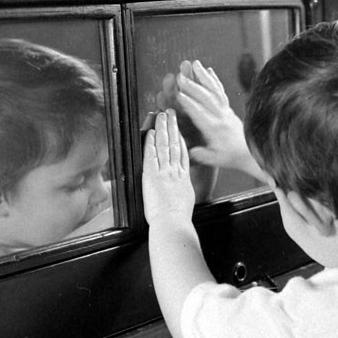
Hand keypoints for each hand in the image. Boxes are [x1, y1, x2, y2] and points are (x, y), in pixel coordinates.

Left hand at [142, 109, 195, 225]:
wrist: (172, 222)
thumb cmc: (178, 218)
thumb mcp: (186, 202)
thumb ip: (184, 193)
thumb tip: (182, 194)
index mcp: (184, 179)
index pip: (182, 154)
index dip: (180, 140)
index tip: (179, 131)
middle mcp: (175, 172)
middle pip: (174, 145)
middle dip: (173, 128)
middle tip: (171, 114)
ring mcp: (164, 172)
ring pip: (164, 145)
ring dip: (163, 129)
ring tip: (162, 116)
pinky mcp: (152, 175)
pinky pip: (151, 155)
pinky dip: (151, 142)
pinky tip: (151, 132)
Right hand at [171, 60, 265, 180]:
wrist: (250, 153)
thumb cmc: (231, 157)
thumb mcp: (213, 159)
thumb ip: (200, 154)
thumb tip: (189, 149)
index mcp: (214, 129)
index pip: (199, 113)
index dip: (188, 103)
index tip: (178, 94)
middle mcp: (221, 116)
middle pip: (206, 97)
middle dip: (192, 86)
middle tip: (180, 76)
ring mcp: (226, 110)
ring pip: (214, 89)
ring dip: (203, 76)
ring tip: (194, 63)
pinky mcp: (229, 108)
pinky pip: (221, 91)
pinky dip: (215, 80)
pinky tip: (209, 70)